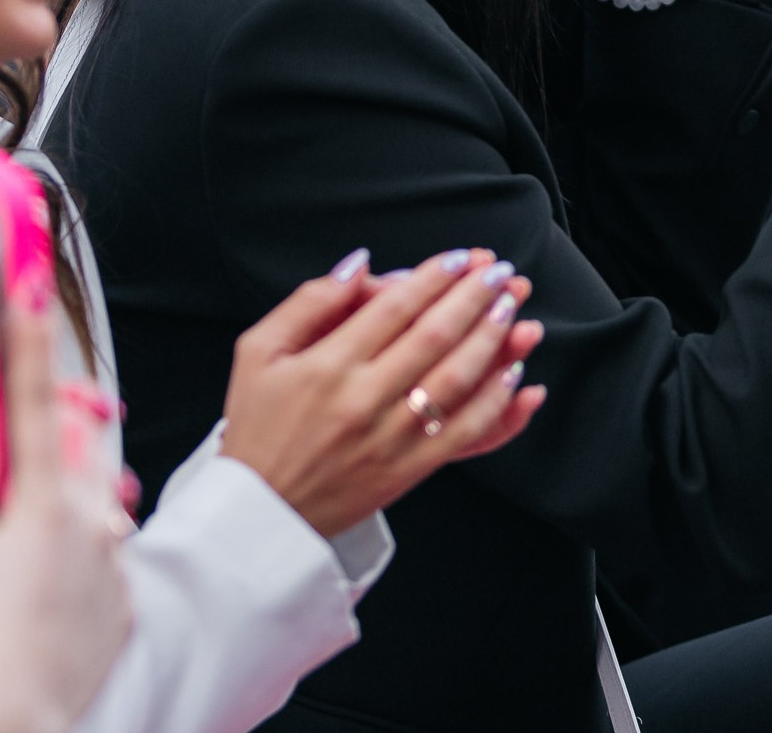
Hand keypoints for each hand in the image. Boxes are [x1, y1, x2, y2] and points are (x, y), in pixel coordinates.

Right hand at [0, 265, 132, 732]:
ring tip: (17, 594)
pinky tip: (43, 620)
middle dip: (37, 471)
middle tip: (7, 521)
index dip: (23, 330)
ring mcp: (115, 558)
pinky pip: (98, 575)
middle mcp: (91, 515)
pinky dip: (72, 585)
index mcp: (39, 495)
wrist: (11, 717)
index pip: (27, 393)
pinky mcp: (126, 601)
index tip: (28, 273)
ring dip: (53, 538)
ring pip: (87, 521)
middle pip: (68, 461)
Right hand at [219, 249, 545, 537]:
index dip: (433, 277)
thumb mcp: (258, 353)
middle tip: (499, 272)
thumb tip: (359, 264)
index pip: (394, 308)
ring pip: (456, 378)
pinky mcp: (410, 469)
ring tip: (510, 308)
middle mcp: (363, 399)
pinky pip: (465, 431)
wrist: (260, 512)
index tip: (459, 258)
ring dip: (491, 339)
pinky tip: (514, 374)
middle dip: (473, 297)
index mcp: (326, 366)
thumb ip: (308, 302)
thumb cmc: (258, 428)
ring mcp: (391, 437)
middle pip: (434, 336)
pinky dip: (495, 401)